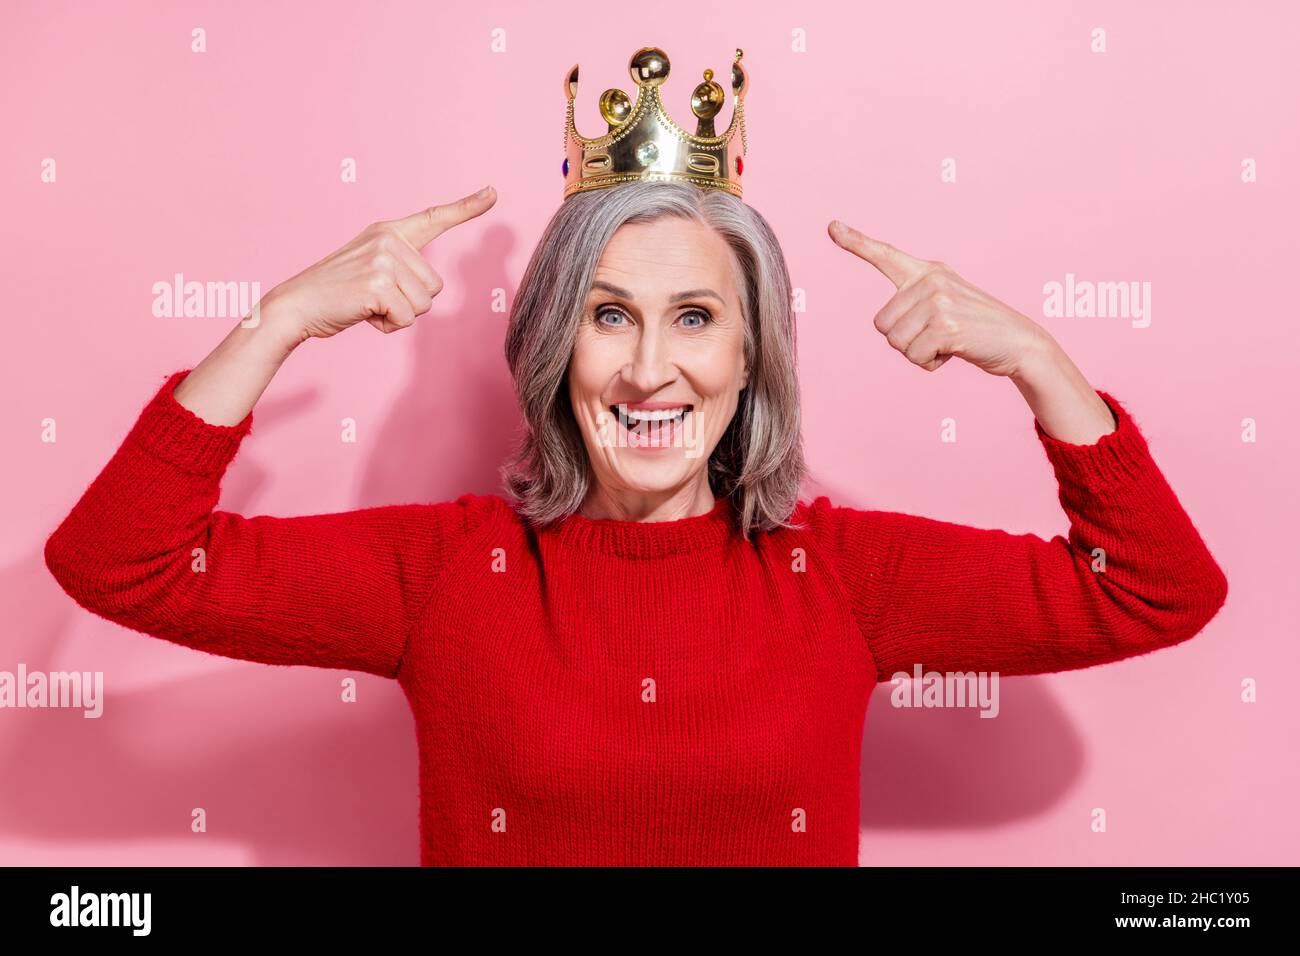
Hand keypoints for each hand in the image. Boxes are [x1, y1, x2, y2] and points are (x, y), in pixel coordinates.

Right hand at [259, 186, 497, 348]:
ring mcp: (383, 260)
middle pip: (435, 287)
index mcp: (388, 232)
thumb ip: (400, 267)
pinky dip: (388, 325)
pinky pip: (406, 318)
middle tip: (373, 298)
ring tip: (367, 304)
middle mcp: (388, 240)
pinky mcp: (378, 284)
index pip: (434, 218)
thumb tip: (428, 288)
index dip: (466, 207)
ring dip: (398, 315)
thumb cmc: (336, 294)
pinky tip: (363, 313)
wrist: (295, 306)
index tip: (492, 193)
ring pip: (424, 305)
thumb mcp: (370, 269)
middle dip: (409, 303)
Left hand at [828, 220, 1050, 377]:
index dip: (856, 242)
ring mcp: (939, 300)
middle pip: (882, 325)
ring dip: (918, 354)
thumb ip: (915, 306)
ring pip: (896, 343)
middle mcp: (931, 279)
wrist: (1019, 342)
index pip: (885, 255)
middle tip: (938, 337)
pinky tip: (953, 352)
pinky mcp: (946, 325)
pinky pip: (915, 356)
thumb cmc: (975, 330)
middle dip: (905, 341)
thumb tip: (886, 326)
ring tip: (947, 343)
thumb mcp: (944, 307)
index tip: (832, 226)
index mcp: (928, 272)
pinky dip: (930, 364)